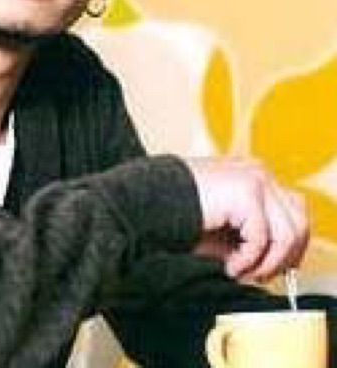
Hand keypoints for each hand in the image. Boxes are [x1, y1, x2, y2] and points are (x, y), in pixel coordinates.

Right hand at [184, 156, 308, 281]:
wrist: (146, 201)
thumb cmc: (176, 211)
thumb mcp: (223, 225)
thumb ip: (251, 234)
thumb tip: (272, 260)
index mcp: (251, 173)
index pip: (292, 210)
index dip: (288, 245)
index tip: (273, 268)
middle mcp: (256, 171)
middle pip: (297, 221)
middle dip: (283, 256)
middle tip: (259, 274)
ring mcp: (254, 178)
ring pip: (287, 232)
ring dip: (267, 261)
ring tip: (242, 270)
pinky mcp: (245, 192)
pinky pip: (262, 238)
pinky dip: (248, 260)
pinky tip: (230, 265)